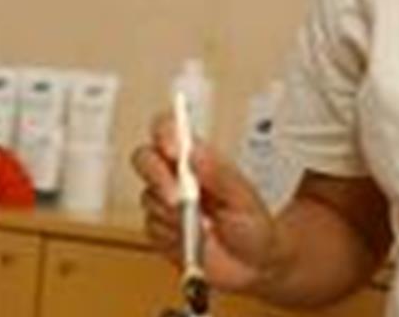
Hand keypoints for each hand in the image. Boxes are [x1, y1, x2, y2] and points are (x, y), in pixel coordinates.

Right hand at [132, 111, 275, 292]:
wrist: (252, 268)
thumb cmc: (253, 226)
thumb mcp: (245, 198)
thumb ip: (220, 174)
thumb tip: (196, 153)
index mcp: (199, 159)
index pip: (170, 131)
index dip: (165, 133)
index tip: (173, 149)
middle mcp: (177, 176)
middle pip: (145, 158)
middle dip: (157, 176)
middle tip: (178, 198)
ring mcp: (164, 202)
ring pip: (147, 196)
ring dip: (170, 211)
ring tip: (201, 226)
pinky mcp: (158, 229)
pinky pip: (150, 226)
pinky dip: (170, 234)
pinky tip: (191, 239)